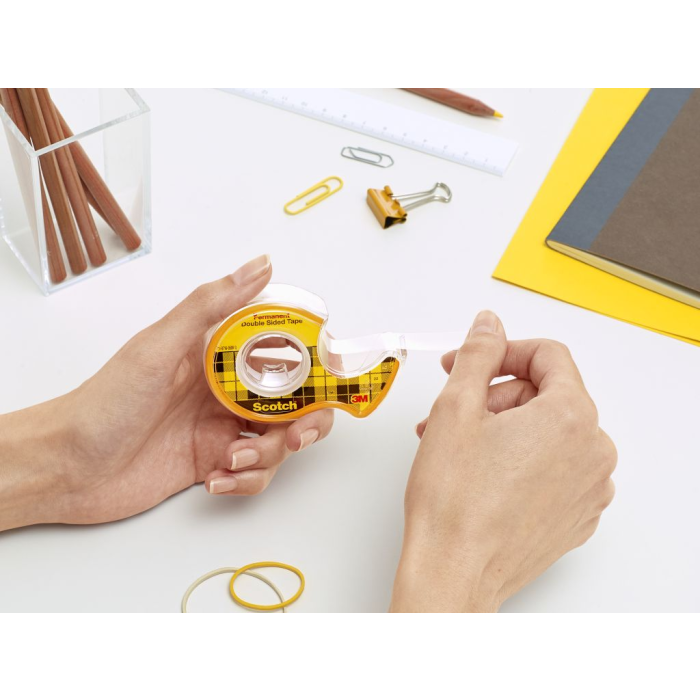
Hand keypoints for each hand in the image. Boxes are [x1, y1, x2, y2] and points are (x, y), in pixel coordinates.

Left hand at [0, 255, 332, 529]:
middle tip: (297, 434)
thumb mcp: (160, 346)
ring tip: (231, 462)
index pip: (282, 350)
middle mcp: (225, 391)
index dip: (313, 363)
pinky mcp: (213, 463)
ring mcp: (220, 429)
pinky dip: (245, 481)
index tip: (329, 376)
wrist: (67, 466)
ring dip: (267, 457)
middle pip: (293, 402)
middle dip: (306, 422)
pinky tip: (217, 480)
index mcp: (218, 355)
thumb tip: (259, 265)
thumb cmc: (105, 401)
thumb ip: (210, 305)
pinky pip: (253, 474)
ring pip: (277, 442)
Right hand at [390, 310, 616, 611]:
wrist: (454, 572)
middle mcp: (593, 452)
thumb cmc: (453, 500)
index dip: (503, 352)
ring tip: (459, 446)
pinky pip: (554, 467)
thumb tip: (490, 325)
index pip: (548, 355)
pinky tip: (482, 473)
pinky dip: (521, 459)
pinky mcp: (576, 515)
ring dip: (503, 427)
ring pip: (548, 432)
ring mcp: (589, 489)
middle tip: (453, 411)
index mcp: (572, 417)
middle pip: (547, 394)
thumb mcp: (456, 407)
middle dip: (496, 395)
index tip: (473, 363)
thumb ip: (479, 353)